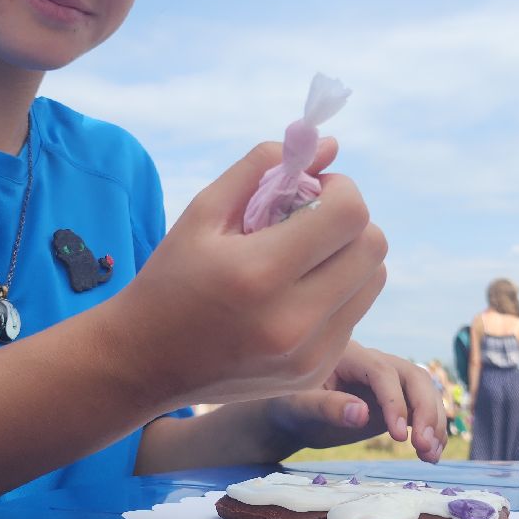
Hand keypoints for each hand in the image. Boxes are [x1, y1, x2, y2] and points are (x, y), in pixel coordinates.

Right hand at [111, 141, 387, 410]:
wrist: (145, 362)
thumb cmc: (171, 277)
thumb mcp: (203, 211)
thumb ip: (263, 167)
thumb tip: (328, 144)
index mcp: (259, 273)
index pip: (349, 215)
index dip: (340, 189)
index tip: (312, 189)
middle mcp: (292, 320)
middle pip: (373, 247)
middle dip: (349, 220)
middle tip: (311, 220)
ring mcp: (307, 354)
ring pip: (373, 280)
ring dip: (349, 256)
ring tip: (303, 257)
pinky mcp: (313, 374)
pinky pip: (354, 314)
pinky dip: (336, 292)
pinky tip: (293, 293)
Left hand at [265, 342, 446, 462]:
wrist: (293, 414)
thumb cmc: (290, 406)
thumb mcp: (299, 407)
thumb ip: (327, 407)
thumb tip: (361, 413)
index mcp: (350, 356)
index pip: (383, 373)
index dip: (395, 401)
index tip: (398, 436)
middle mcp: (375, 363)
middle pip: (414, 377)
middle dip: (425, 411)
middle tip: (423, 447)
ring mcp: (388, 382)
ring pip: (424, 392)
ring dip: (434, 423)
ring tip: (430, 457)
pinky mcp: (395, 401)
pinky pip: (421, 409)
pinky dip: (431, 430)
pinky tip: (431, 455)